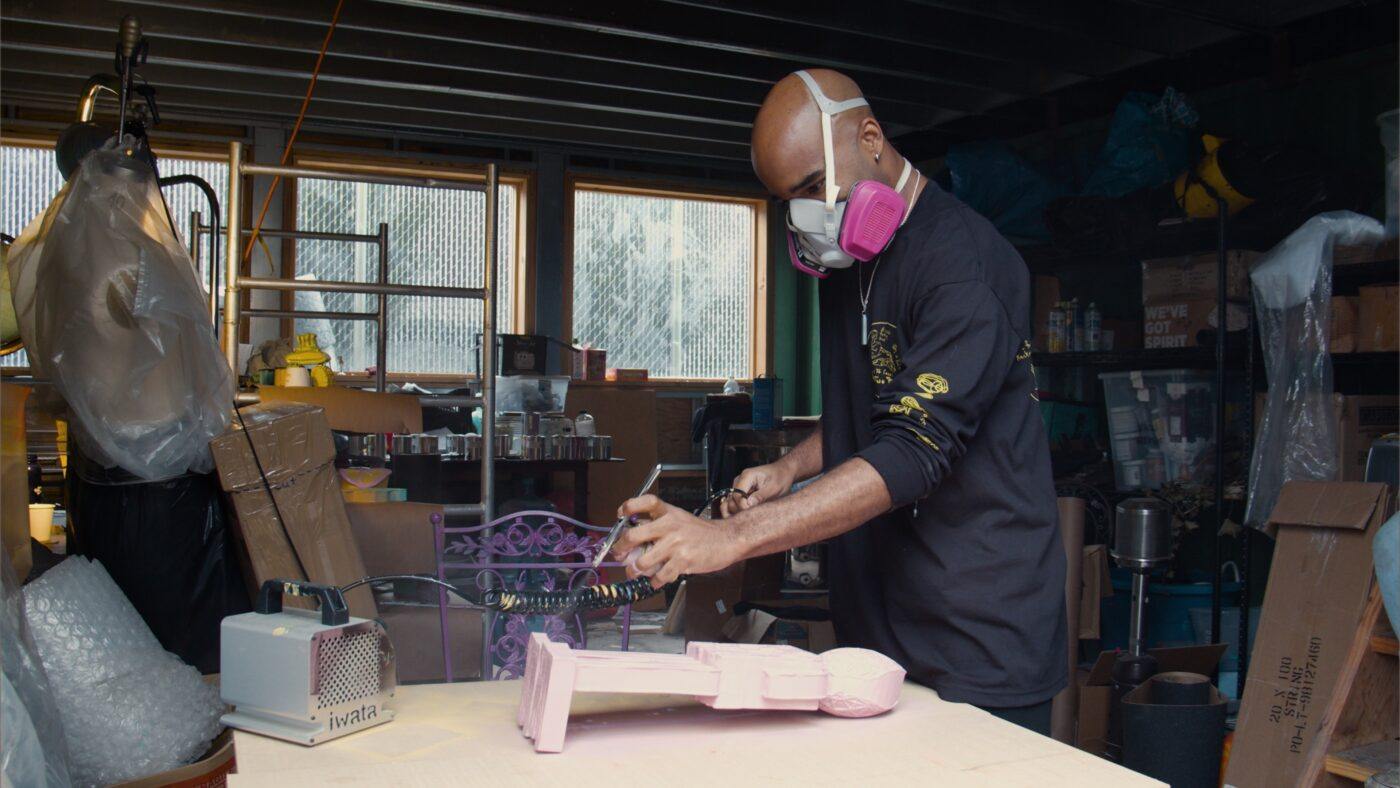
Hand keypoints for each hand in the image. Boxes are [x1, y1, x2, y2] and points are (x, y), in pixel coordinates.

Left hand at [611, 495, 742, 585]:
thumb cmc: (699, 532)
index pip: (645, 502)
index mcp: (667, 512)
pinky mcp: (683, 561)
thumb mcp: (678, 519)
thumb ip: (656, 526)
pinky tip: (656, 580)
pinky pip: (660, 576)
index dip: (629, 507)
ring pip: (643, 562)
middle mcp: (669, 525)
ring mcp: (676, 544)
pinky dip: (654, 581)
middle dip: (620, 549)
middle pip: (634, 535)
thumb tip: (631, 539)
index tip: (620, 514)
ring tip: (634, 572)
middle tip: (619, 555)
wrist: (726, 539)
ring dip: (634, 571)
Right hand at [719, 462, 793, 517]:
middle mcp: (739, 481)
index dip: (743, 507)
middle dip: (740, 511)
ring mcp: (739, 487)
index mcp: (747, 476)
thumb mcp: (774, 488)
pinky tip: (748, 514)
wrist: (783, 472)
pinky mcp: (741, 492)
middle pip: (732, 501)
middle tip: (753, 517)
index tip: (753, 514)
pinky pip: (735, 503)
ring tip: (750, 517)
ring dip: (738, 512)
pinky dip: (739, 510)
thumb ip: (761, 496)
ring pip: (731, 503)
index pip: (737, 496)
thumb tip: (748, 504)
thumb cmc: (780, 477)